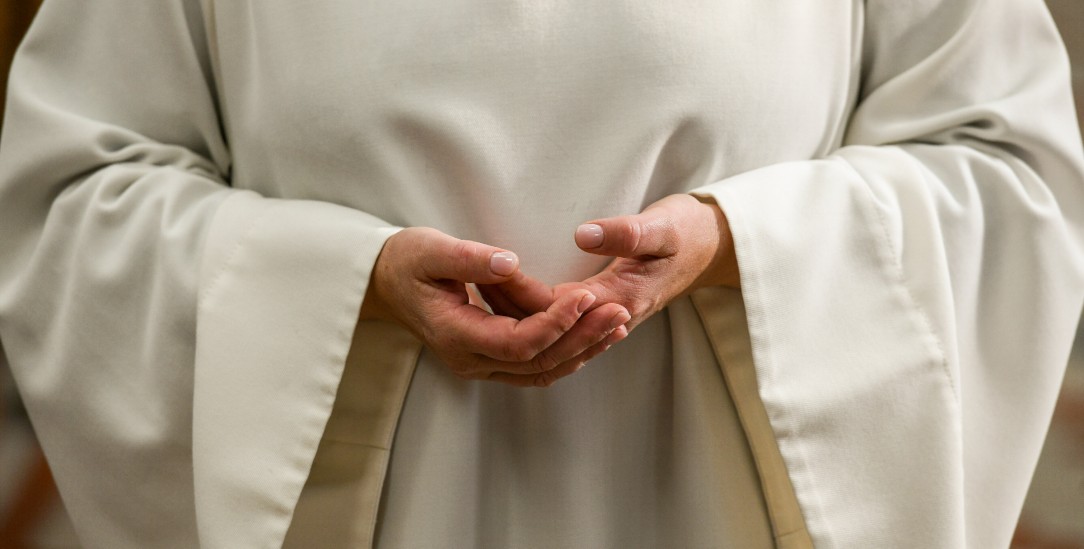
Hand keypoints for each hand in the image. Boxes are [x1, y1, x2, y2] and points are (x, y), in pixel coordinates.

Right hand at [359, 227, 630, 386]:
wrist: (387, 282)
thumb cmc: (407, 261)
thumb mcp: (430, 249)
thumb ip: (467, 257)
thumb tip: (508, 262)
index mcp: (455, 335)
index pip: (518, 342)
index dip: (556, 322)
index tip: (586, 294)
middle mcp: (470, 360)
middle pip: (538, 363)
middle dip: (582, 338)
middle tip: (618, 311)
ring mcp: (481, 364)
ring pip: (542, 370)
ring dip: (582, 349)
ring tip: (618, 324)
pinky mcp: (492, 358)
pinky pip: (536, 365)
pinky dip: (568, 351)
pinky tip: (595, 333)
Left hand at [479, 194, 737, 332]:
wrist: (714, 248)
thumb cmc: (688, 232)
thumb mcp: (662, 226)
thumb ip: (626, 232)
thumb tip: (586, 234)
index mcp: (618, 299)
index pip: (553, 306)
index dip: (516, 292)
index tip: (484, 271)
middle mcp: (610, 317)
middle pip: (545, 324)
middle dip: (505, 305)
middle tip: (467, 279)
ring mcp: (607, 318)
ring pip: (551, 329)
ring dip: (515, 312)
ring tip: (477, 286)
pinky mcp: (605, 312)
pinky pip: (561, 325)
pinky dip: (533, 315)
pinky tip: (508, 302)